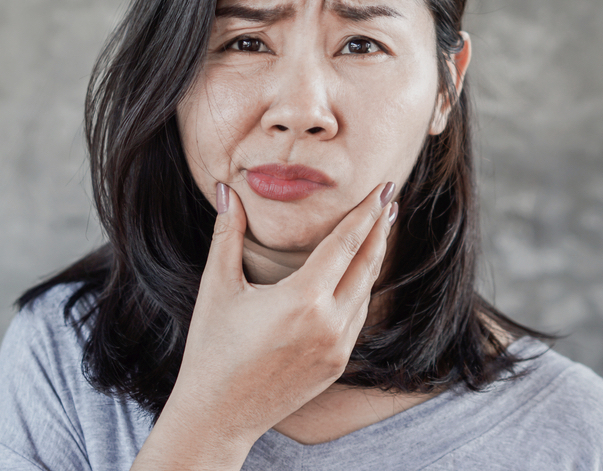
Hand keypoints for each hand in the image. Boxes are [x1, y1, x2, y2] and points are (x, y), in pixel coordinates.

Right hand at [132, 181, 396, 469]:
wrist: (217, 414)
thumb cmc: (212, 348)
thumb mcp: (218, 287)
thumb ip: (229, 234)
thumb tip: (227, 189)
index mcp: (302, 299)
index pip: (345, 243)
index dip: (366, 213)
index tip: (383, 188)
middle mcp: (328, 323)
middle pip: (366, 264)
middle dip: (380, 230)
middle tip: (389, 200)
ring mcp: (336, 348)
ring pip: (365, 293)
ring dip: (373, 260)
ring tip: (377, 233)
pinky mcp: (336, 366)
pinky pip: (357, 319)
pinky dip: (361, 292)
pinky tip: (358, 277)